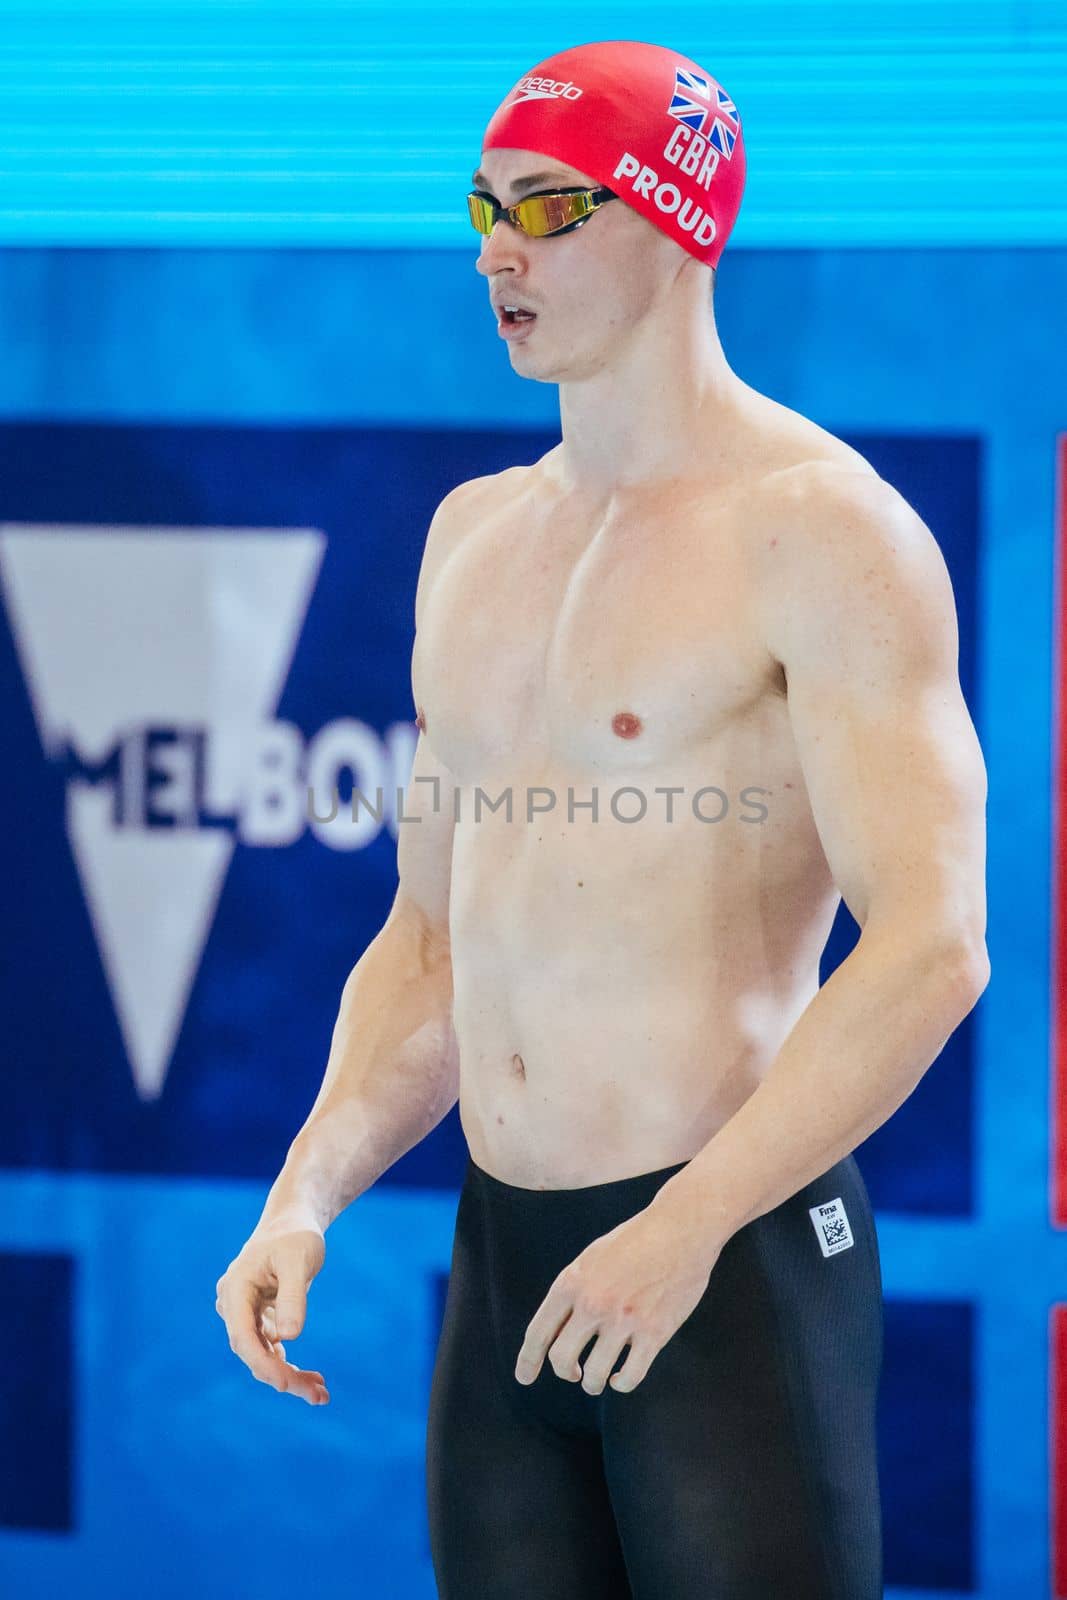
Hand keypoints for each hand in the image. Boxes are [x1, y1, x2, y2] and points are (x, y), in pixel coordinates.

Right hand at [215, 1224, 329, 1405]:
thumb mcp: (298, 1260)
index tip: (284, 1384)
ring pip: (263, 1355)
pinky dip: (290, 1365)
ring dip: (289, 1376)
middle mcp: (234, 1305)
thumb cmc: (295, 1236)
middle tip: (318, 1396)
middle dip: (283, 1376)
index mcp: (236, 1288)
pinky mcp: (259, 1320)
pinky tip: (315, 1381)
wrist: (294, 1222)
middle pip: (253, 1351)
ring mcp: (245, 1314)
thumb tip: (289, 1337)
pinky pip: (271, 1349)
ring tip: (321, 1394)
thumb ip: (293, 1296)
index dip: (261, 1362)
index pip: (242, 1335)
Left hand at [514, 1200, 722, 1394]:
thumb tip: (557, 1330)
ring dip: (593, 1383)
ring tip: (598, 1378)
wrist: (680, 1229)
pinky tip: (620, 1377)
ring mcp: (623, 1320)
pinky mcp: (654, 1333)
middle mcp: (593, 1303)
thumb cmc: (635, 1242)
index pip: (539, 1332)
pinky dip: (621, 1383)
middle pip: (561, 1359)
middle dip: (565, 1372)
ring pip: (594, 1375)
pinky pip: (629, 1376)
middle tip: (573, 1373)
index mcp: (572, 1282)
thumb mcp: (591, 1258)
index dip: (528, 1360)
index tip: (525, 1377)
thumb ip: (573, 1291)